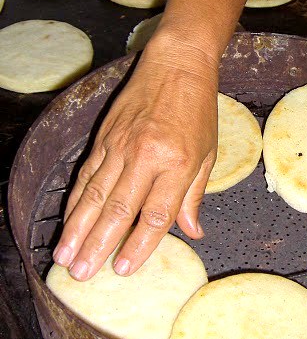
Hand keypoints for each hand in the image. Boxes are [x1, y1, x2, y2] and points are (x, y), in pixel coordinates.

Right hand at [53, 41, 218, 279]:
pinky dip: (76, 201)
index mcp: (178, 163)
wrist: (177, 64)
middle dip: (98, 245)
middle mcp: (146, 156)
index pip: (155, 214)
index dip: (139, 245)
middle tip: (83, 274)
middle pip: (118, 210)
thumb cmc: (198, 110)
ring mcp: (121, 146)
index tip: (124, 269)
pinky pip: (87, 175)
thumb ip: (195, 195)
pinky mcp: (104, 137)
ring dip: (78, 229)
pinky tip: (68, 221)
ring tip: (66, 257)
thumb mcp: (207, 153)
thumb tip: (193, 232)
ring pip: (94, 195)